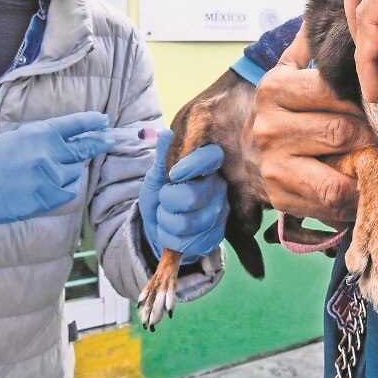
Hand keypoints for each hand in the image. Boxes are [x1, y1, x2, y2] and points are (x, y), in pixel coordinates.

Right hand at [0, 111, 114, 229]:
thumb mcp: (19, 138)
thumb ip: (46, 138)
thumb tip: (76, 141)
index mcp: (39, 133)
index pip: (74, 125)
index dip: (92, 122)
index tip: (104, 120)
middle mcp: (47, 153)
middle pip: (83, 149)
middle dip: (98, 143)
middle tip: (109, 139)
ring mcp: (48, 177)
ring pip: (76, 172)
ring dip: (70, 171)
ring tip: (46, 172)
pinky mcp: (46, 199)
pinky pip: (68, 191)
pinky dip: (64, 189)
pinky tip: (48, 187)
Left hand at [139, 131, 228, 263]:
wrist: (160, 223)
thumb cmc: (161, 192)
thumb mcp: (156, 174)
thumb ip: (163, 157)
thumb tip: (166, 134)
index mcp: (209, 165)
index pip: (212, 158)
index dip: (192, 165)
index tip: (173, 174)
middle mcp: (220, 188)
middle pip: (192, 196)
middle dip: (167, 201)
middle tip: (164, 198)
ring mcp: (221, 214)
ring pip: (186, 223)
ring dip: (166, 222)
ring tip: (167, 215)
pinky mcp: (216, 237)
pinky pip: (188, 243)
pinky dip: (171, 239)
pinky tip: (174, 232)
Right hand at [241, 30, 372, 224]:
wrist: (246, 152)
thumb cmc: (286, 108)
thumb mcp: (291, 69)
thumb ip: (311, 41)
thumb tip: (338, 4)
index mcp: (275, 87)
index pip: (333, 89)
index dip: (366, 99)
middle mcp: (267, 125)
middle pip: (341, 132)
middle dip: (377, 139)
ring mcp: (271, 164)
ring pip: (337, 177)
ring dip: (371, 177)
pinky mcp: (279, 196)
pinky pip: (331, 205)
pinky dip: (358, 202)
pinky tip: (372, 192)